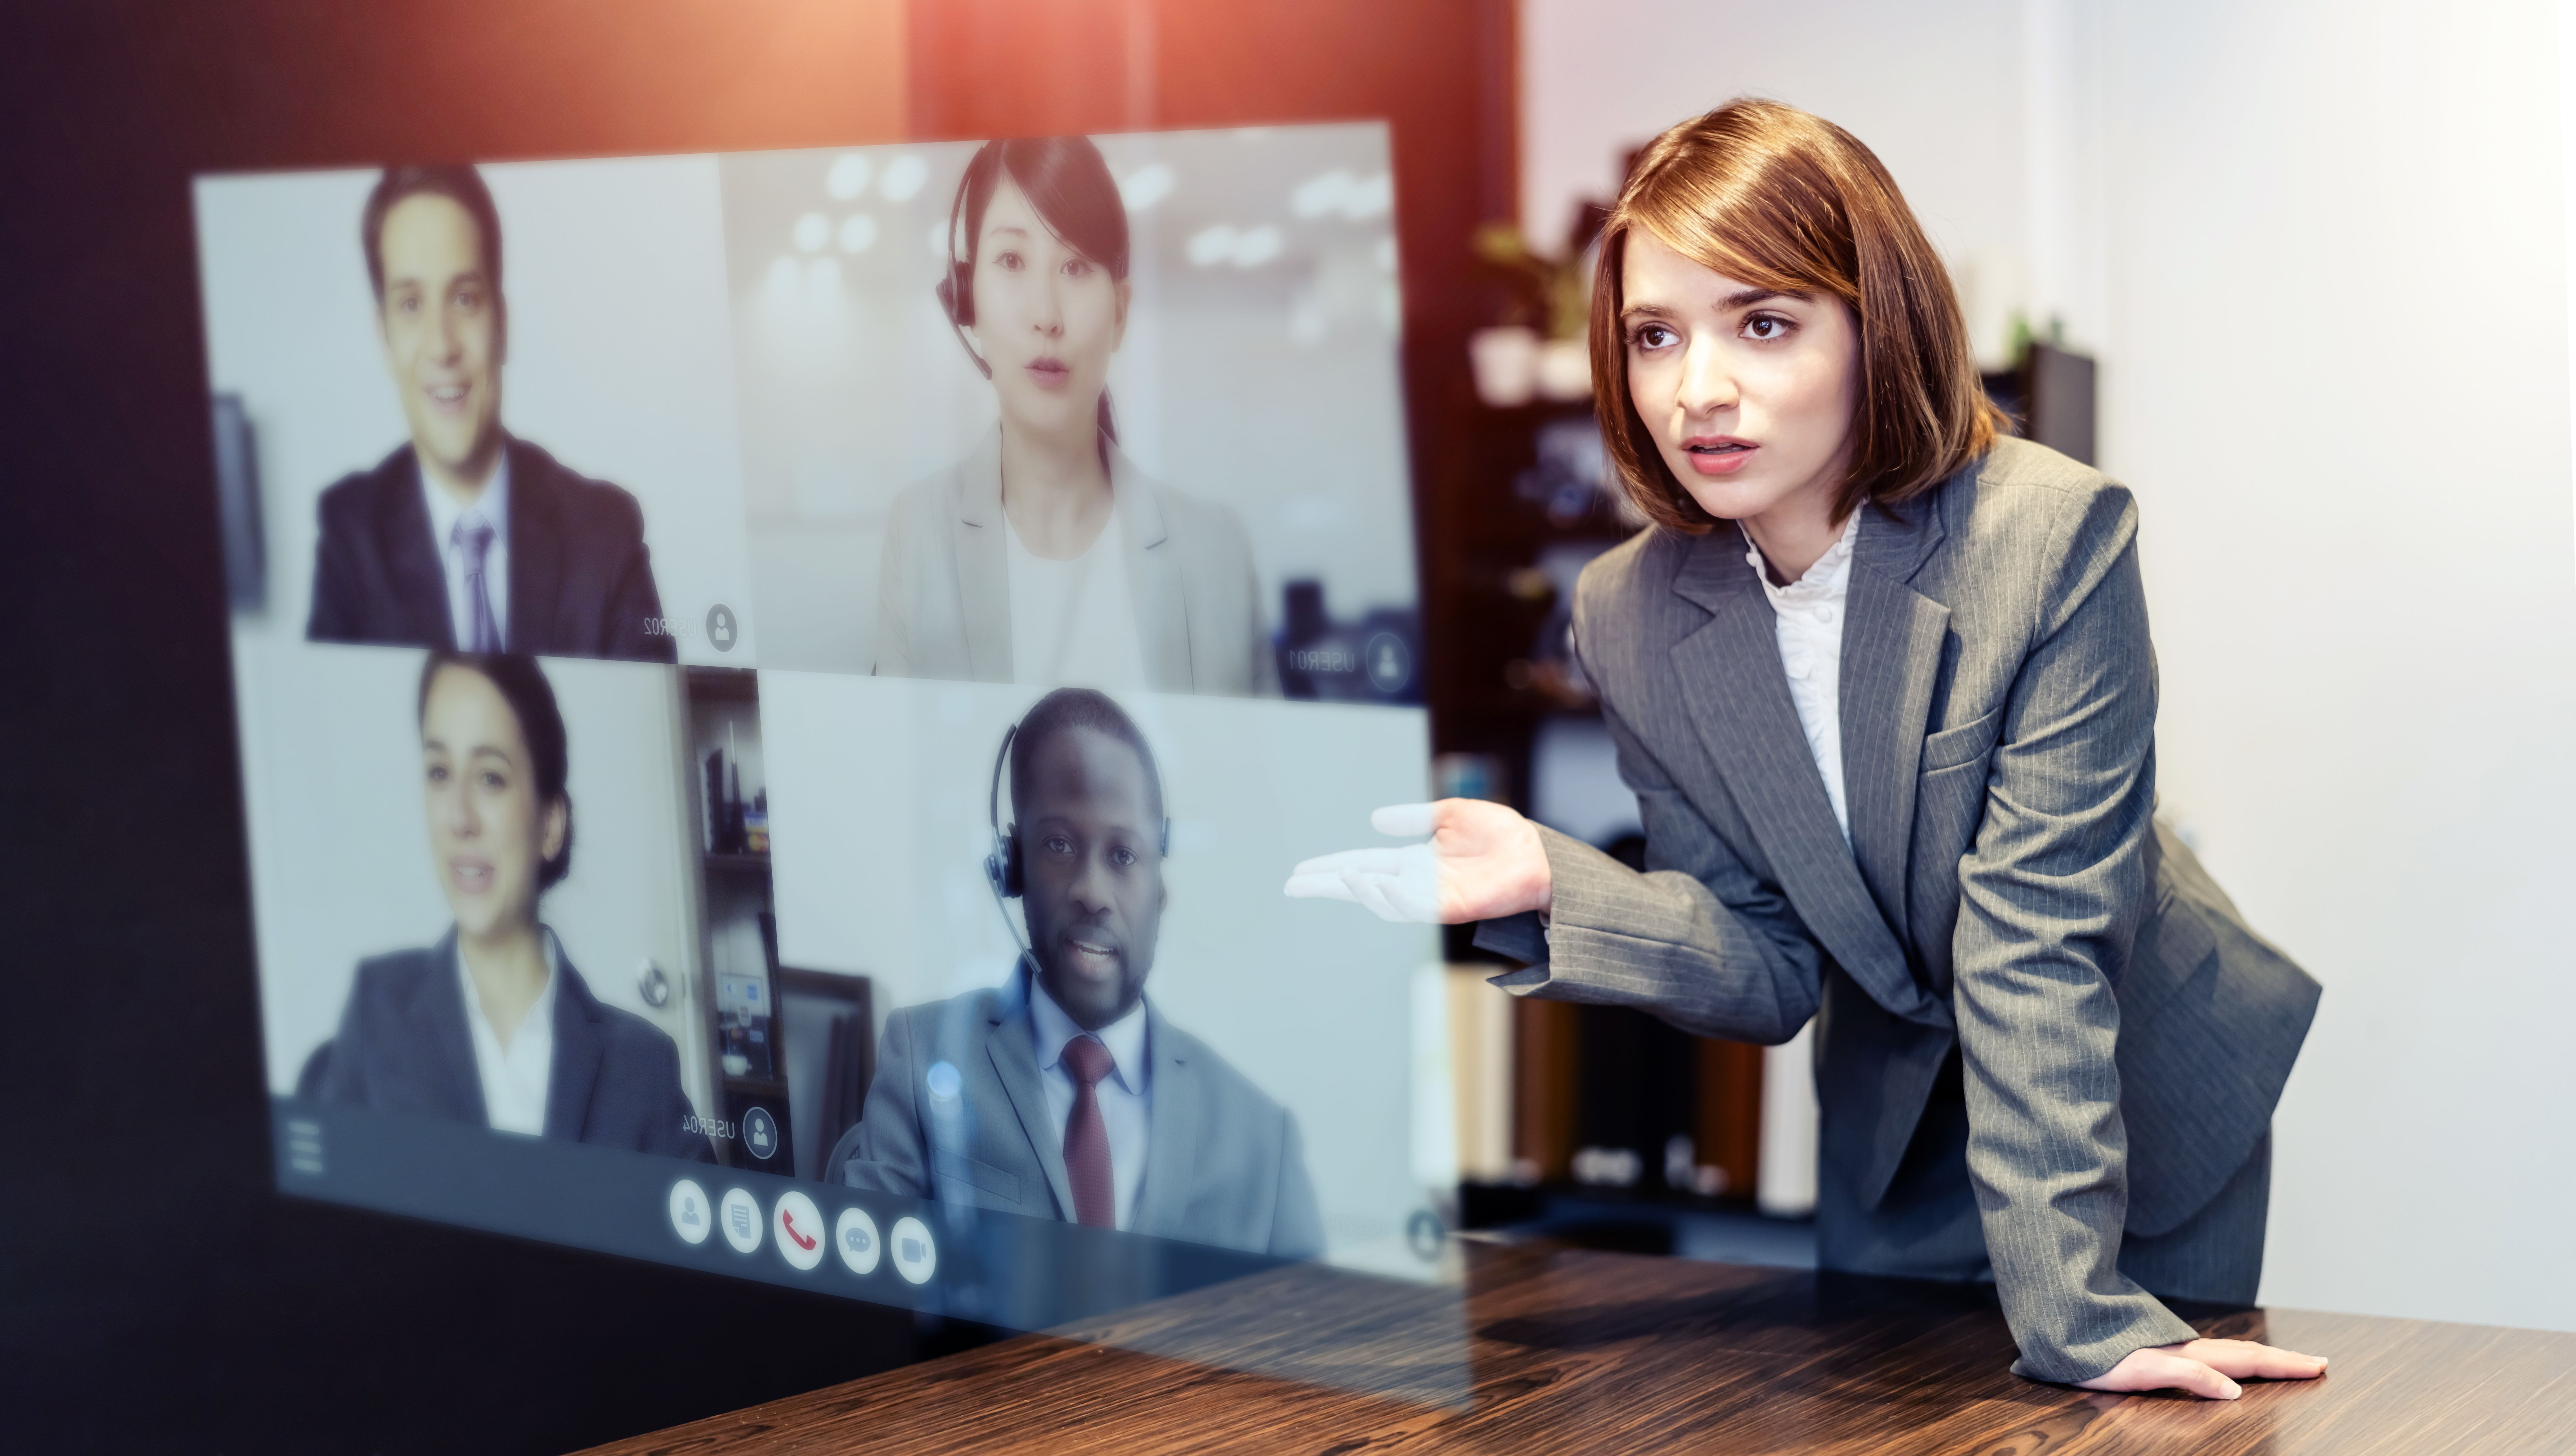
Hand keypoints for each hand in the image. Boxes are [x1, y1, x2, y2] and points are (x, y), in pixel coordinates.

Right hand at [1281, 800, 1551, 924]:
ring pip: (1381, 900)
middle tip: (1292, 885)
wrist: (1538, 854)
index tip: (1301, 870)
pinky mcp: (1449, 906)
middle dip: (1327, 887)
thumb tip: (1375, 821)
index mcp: (1413, 860)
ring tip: (1338, 876)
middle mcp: (1416, 880)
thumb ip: (1413, 818)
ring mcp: (1431, 896)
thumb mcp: (1451, 814)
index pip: (1362, 862)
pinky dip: (1388, 896)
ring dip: (1356, 890)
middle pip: (1361, 885)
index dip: (1331, 866)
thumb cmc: (1502, 834)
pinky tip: (1372, 881)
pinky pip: (1410, 905)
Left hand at [2077, 1337, 2327, 1399]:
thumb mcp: (2144, 1372)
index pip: (2249, 1360)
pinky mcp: (2162, 1352)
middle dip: (2284, 1360)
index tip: (2319, 1366)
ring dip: (2263, 1358)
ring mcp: (2176, 1349)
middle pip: (2247, 1353)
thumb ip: (2189, 1377)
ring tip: (2287, 1362)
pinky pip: (2211, 1355)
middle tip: (2319, 1362)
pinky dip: (2234, 1359)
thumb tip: (2234, 1392)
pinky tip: (2231, 1366)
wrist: (2064, 1330)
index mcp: (2191, 1356)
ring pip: (2231, 1352)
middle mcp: (2189, 1349)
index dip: (2285, 1365)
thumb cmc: (2099, 1356)